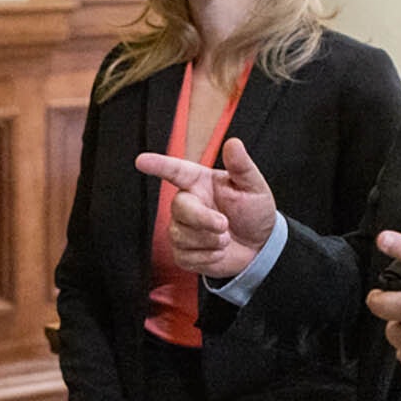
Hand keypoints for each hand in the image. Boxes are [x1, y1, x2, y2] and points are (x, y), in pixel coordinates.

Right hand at [135, 138, 277, 278]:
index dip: (158, 165)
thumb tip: (233, 143)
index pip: (175, 171)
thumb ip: (241, 166)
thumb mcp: (253, 186)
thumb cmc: (253, 211)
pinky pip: (186, 256)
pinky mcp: (182, 252)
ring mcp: (182, 228)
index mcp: (199, 182)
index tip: (141, 161)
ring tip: (227, 238)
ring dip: (210, 240)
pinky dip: (208, 257)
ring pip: (182, 235)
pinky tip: (219, 252)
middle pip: (179, 208)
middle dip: (203, 219)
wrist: (259, 245)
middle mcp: (187, 203)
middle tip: (225, 225)